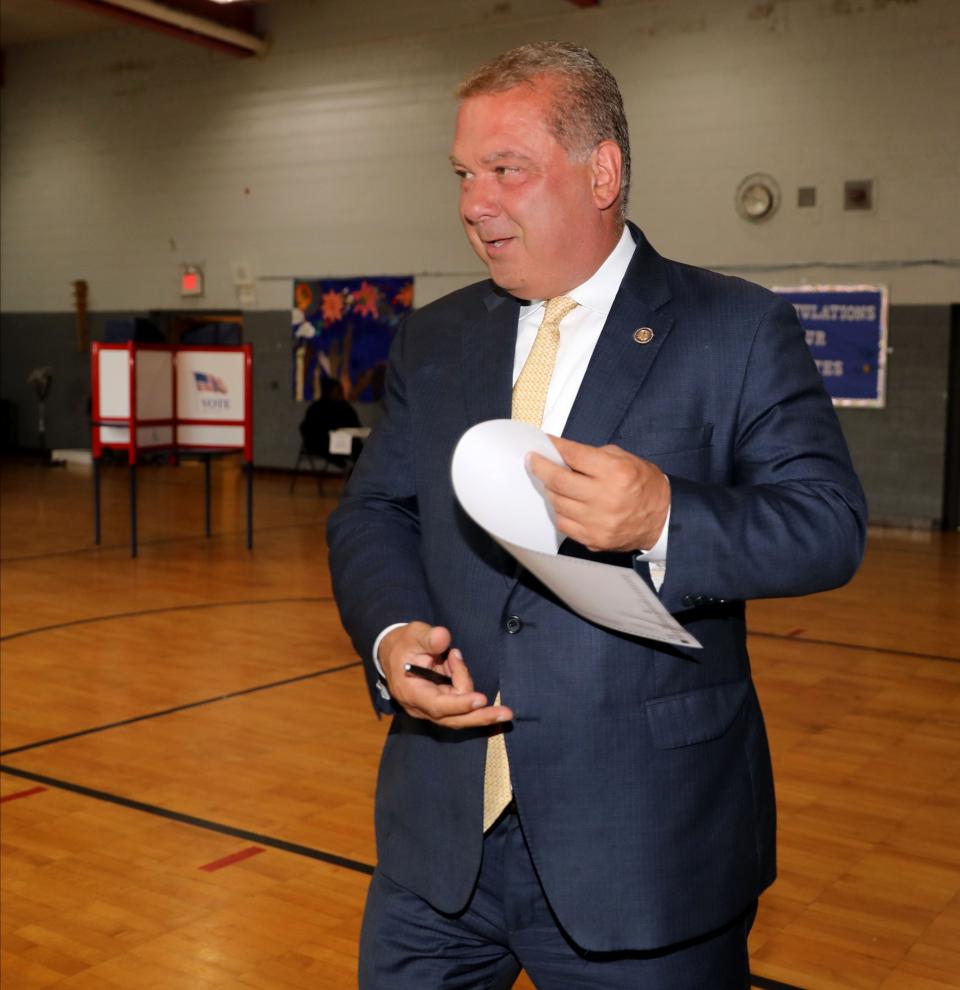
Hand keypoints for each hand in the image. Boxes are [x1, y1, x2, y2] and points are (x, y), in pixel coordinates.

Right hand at [379, 622, 512, 727]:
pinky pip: (462, 700)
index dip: (460, 704)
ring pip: (462, 708)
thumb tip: (443, 638)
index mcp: (411, 693)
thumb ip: (428, 637)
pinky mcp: (443, 705)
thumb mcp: (414, 634)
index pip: (438, 705)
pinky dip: (464, 682)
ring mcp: (433, 709)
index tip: (481, 699)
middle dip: (481, 716)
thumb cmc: (405, 643)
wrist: (395, 653)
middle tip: (507, 714)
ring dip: (465, 681)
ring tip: (451, 656)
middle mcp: (422, 707)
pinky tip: (454, 664)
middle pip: (455, 719)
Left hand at [528, 436, 669, 551]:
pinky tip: (565, 502)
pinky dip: (560, 510)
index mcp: (616, 473)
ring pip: (557, 503)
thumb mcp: (625, 459)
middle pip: (558, 481)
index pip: (573, 455)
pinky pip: (563, 523)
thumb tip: (561, 454)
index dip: (554, 446)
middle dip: (540, 467)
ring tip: (554, 482)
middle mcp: (606, 498)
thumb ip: (592, 456)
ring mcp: (598, 521)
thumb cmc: (644, 486)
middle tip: (533, 460)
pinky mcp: (594, 538)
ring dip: (551, 490)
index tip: (544, 443)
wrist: (663, 518)